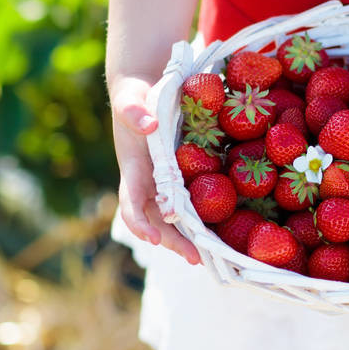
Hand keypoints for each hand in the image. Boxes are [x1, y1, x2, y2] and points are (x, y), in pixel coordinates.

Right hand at [110, 75, 200, 263]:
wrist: (143, 91)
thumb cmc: (134, 96)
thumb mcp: (130, 98)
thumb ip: (132, 109)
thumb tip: (148, 123)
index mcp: (133, 168)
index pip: (132, 202)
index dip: (139, 222)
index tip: (153, 238)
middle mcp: (146, 182)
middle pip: (155, 219)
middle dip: (172, 241)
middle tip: (196, 258)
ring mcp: (161, 182)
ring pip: (172, 217)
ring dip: (186, 237)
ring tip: (206, 256)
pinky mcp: (179, 178)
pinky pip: (188, 201)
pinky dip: (198, 218)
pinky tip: (218, 231)